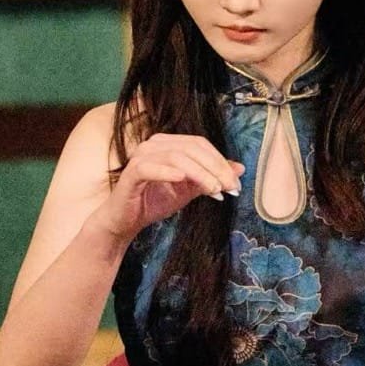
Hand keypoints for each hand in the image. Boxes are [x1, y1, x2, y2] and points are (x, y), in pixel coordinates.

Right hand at [89, 133, 243, 242]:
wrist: (125, 221)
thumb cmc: (154, 201)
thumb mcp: (189, 190)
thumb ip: (211, 177)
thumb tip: (240, 168)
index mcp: (168, 144)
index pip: (200, 145)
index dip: (220, 161)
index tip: (235, 183)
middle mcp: (154, 144)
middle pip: (191, 148)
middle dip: (214, 168)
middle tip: (229, 187)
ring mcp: (142, 156)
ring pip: (176, 157)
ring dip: (199, 173)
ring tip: (214, 190)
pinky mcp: (131, 172)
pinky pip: (150, 167)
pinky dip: (168, 172)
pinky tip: (183, 180)